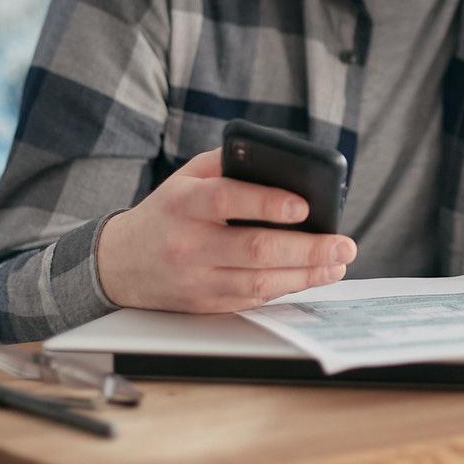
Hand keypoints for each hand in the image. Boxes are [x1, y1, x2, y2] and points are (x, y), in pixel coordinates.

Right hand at [95, 148, 355, 312]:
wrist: (119, 262)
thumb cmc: (169, 210)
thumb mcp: (188, 177)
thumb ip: (230, 163)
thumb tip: (285, 159)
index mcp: (183, 203)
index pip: (227, 200)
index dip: (266, 203)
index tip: (305, 206)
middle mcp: (187, 243)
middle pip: (253, 250)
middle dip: (306, 248)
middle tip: (344, 244)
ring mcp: (195, 279)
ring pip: (258, 281)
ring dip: (306, 274)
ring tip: (339, 262)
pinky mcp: (204, 304)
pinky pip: (253, 297)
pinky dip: (288, 287)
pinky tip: (314, 276)